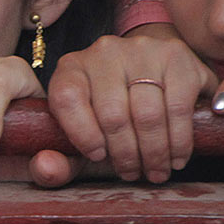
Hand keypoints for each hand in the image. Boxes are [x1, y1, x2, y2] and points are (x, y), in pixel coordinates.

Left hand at [40, 30, 214, 184]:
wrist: (154, 74)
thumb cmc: (112, 114)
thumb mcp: (82, 138)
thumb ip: (59, 161)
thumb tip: (46, 169)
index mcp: (71, 68)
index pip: (67, 98)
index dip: (83, 135)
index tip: (99, 157)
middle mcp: (103, 52)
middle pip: (112, 113)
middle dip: (126, 155)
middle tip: (135, 174)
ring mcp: (141, 49)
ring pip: (147, 113)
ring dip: (154, 152)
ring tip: (156, 171)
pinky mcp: (175, 54)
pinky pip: (177, 106)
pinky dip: (178, 140)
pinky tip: (176, 157)